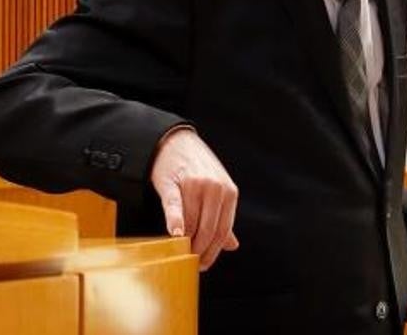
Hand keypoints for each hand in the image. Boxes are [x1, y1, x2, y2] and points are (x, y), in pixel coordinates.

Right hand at [150, 127, 239, 270]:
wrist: (175, 143)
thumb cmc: (198, 169)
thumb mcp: (218, 190)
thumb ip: (224, 218)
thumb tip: (232, 245)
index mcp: (230, 192)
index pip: (224, 230)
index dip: (214, 251)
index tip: (205, 263)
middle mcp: (215, 188)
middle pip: (209, 229)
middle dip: (200, 250)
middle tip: (192, 263)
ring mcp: (195, 185)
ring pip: (191, 222)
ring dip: (186, 241)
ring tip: (181, 252)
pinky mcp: (173, 183)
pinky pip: (175, 207)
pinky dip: (175, 222)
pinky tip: (175, 235)